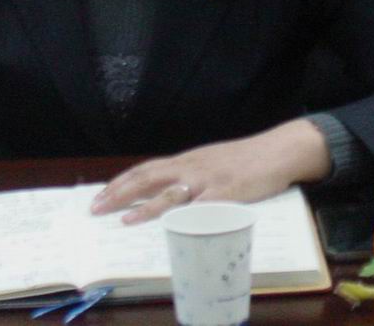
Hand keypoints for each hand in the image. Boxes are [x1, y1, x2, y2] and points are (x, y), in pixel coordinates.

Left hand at [90, 119, 331, 224]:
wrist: (278, 150)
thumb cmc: (246, 159)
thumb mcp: (211, 162)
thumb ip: (190, 174)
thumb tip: (165, 191)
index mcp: (188, 160)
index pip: (146, 169)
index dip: (120, 182)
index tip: (99, 196)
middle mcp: (192, 166)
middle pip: (148, 178)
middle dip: (119, 193)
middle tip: (96, 209)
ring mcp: (209, 179)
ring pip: (169, 192)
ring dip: (144, 207)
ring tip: (123, 219)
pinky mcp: (227, 192)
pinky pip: (201, 205)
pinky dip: (183, 214)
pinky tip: (170, 223)